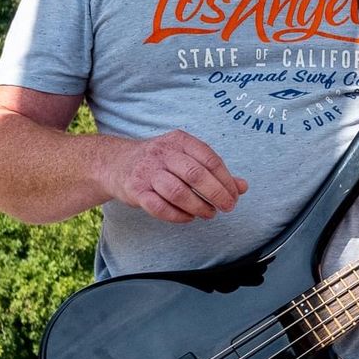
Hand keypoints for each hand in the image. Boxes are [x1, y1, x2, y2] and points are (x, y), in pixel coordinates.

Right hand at [104, 130, 246, 222]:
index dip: (227, 180)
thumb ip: (215, 171)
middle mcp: (162, 153)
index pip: (210, 160)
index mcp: (180, 141)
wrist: (115, 163)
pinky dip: (178, 216)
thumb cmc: (161, 162)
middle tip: (228, 207)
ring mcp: (146, 171)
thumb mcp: (187, 158)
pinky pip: (159, 207)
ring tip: (209, 214)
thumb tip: (243, 187)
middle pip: (196, 175)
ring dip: (199, 207)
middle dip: (217, 194)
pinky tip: (189, 217)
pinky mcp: (134, 190)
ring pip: (178, 192)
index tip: (235, 195)